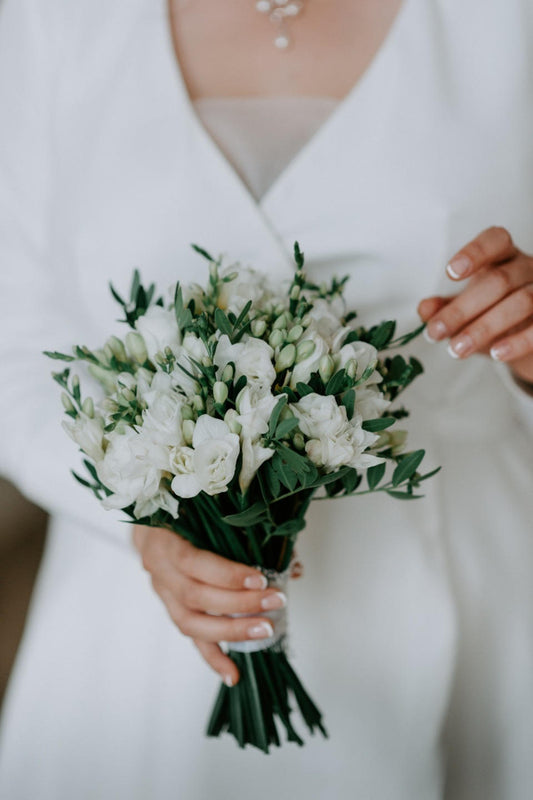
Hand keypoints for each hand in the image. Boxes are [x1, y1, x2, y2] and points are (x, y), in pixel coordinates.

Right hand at [132, 525, 288, 685]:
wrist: (153, 525)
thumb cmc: (187, 513)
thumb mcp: (208, 512)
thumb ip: (246, 533)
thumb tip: (293, 566)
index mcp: (166, 540)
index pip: (194, 563)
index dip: (227, 575)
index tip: (261, 580)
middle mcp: (160, 569)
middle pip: (196, 596)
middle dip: (240, 603)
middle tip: (276, 602)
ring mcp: (163, 593)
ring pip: (191, 622)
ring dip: (231, 631)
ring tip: (265, 631)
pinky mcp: (172, 610)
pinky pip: (192, 639)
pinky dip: (214, 658)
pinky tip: (233, 674)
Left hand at [418, 226, 532, 384]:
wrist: (526, 337)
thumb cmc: (493, 312)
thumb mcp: (465, 308)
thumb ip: (443, 307)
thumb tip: (425, 309)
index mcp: (503, 256)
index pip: (494, 241)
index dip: (475, 253)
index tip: (450, 273)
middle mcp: (526, 268)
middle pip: (499, 281)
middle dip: (462, 308)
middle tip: (435, 331)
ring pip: (522, 301)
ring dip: (484, 328)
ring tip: (457, 349)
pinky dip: (518, 342)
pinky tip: (496, 353)